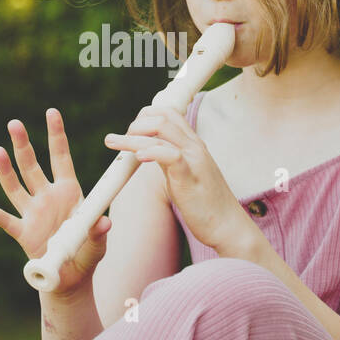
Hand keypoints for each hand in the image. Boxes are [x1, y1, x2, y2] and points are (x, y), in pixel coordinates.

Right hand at [0, 108, 110, 295]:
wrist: (70, 278)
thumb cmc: (87, 254)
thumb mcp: (98, 242)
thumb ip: (98, 231)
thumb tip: (104, 223)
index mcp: (69, 191)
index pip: (60, 157)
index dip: (56, 135)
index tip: (51, 112)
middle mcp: (47, 196)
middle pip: (32, 166)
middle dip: (23, 145)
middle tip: (14, 123)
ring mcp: (33, 213)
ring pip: (15, 187)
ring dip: (6, 170)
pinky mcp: (22, 233)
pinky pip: (6, 221)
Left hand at [104, 105, 250, 253]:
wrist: (227, 226)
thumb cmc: (205, 204)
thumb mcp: (184, 173)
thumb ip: (168, 158)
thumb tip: (147, 150)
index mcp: (193, 144)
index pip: (169, 113)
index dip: (145, 115)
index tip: (130, 129)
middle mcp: (194, 146)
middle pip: (162, 118)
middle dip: (136, 124)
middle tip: (118, 139)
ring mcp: (194, 159)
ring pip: (160, 133)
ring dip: (131, 136)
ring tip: (112, 141)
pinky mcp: (190, 176)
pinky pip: (170, 155)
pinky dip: (150, 152)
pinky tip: (137, 157)